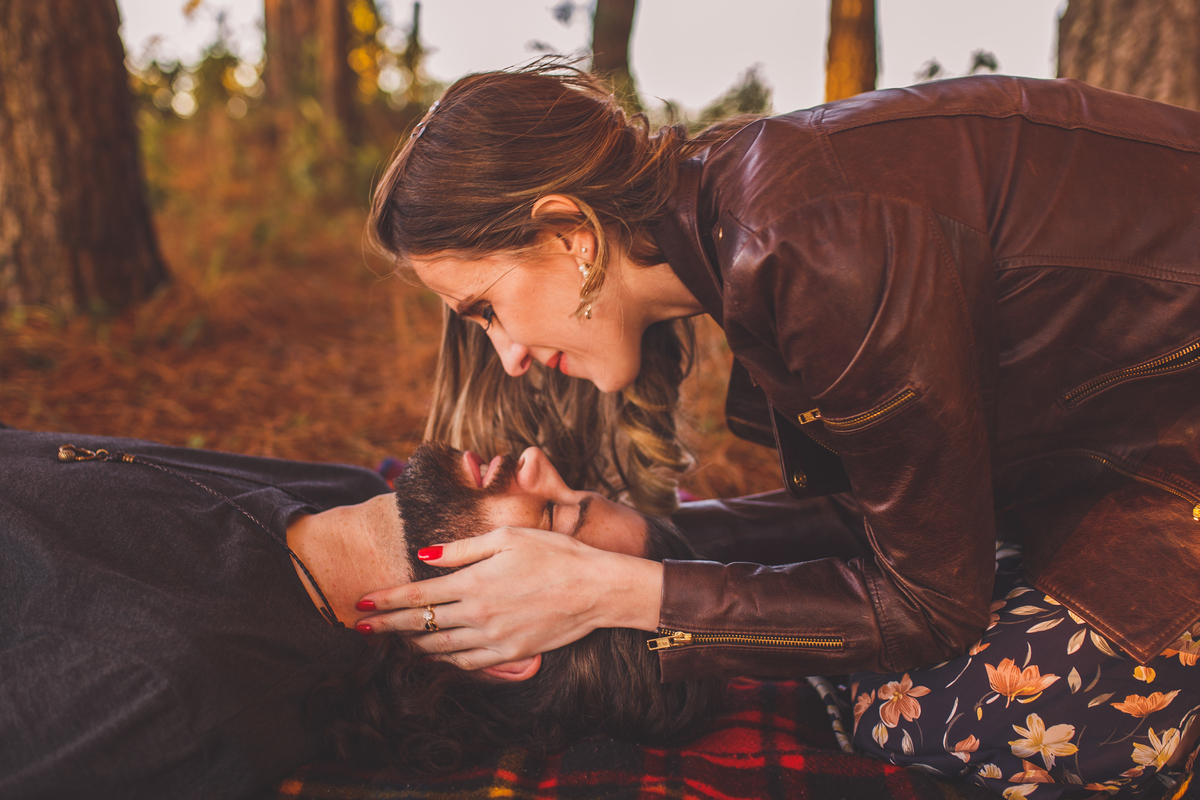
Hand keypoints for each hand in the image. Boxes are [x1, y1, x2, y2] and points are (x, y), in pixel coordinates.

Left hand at [356, 526, 663, 669]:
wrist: (595, 589)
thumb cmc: (555, 553)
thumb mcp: (508, 537)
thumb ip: (463, 549)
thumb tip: (425, 553)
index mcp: (474, 582)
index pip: (418, 594)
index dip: (387, 600)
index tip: (363, 603)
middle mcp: (479, 615)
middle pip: (421, 623)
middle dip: (388, 625)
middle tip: (361, 628)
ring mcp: (494, 638)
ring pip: (441, 647)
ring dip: (412, 645)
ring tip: (392, 642)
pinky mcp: (511, 654)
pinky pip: (468, 663)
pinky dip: (445, 660)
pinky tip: (434, 655)